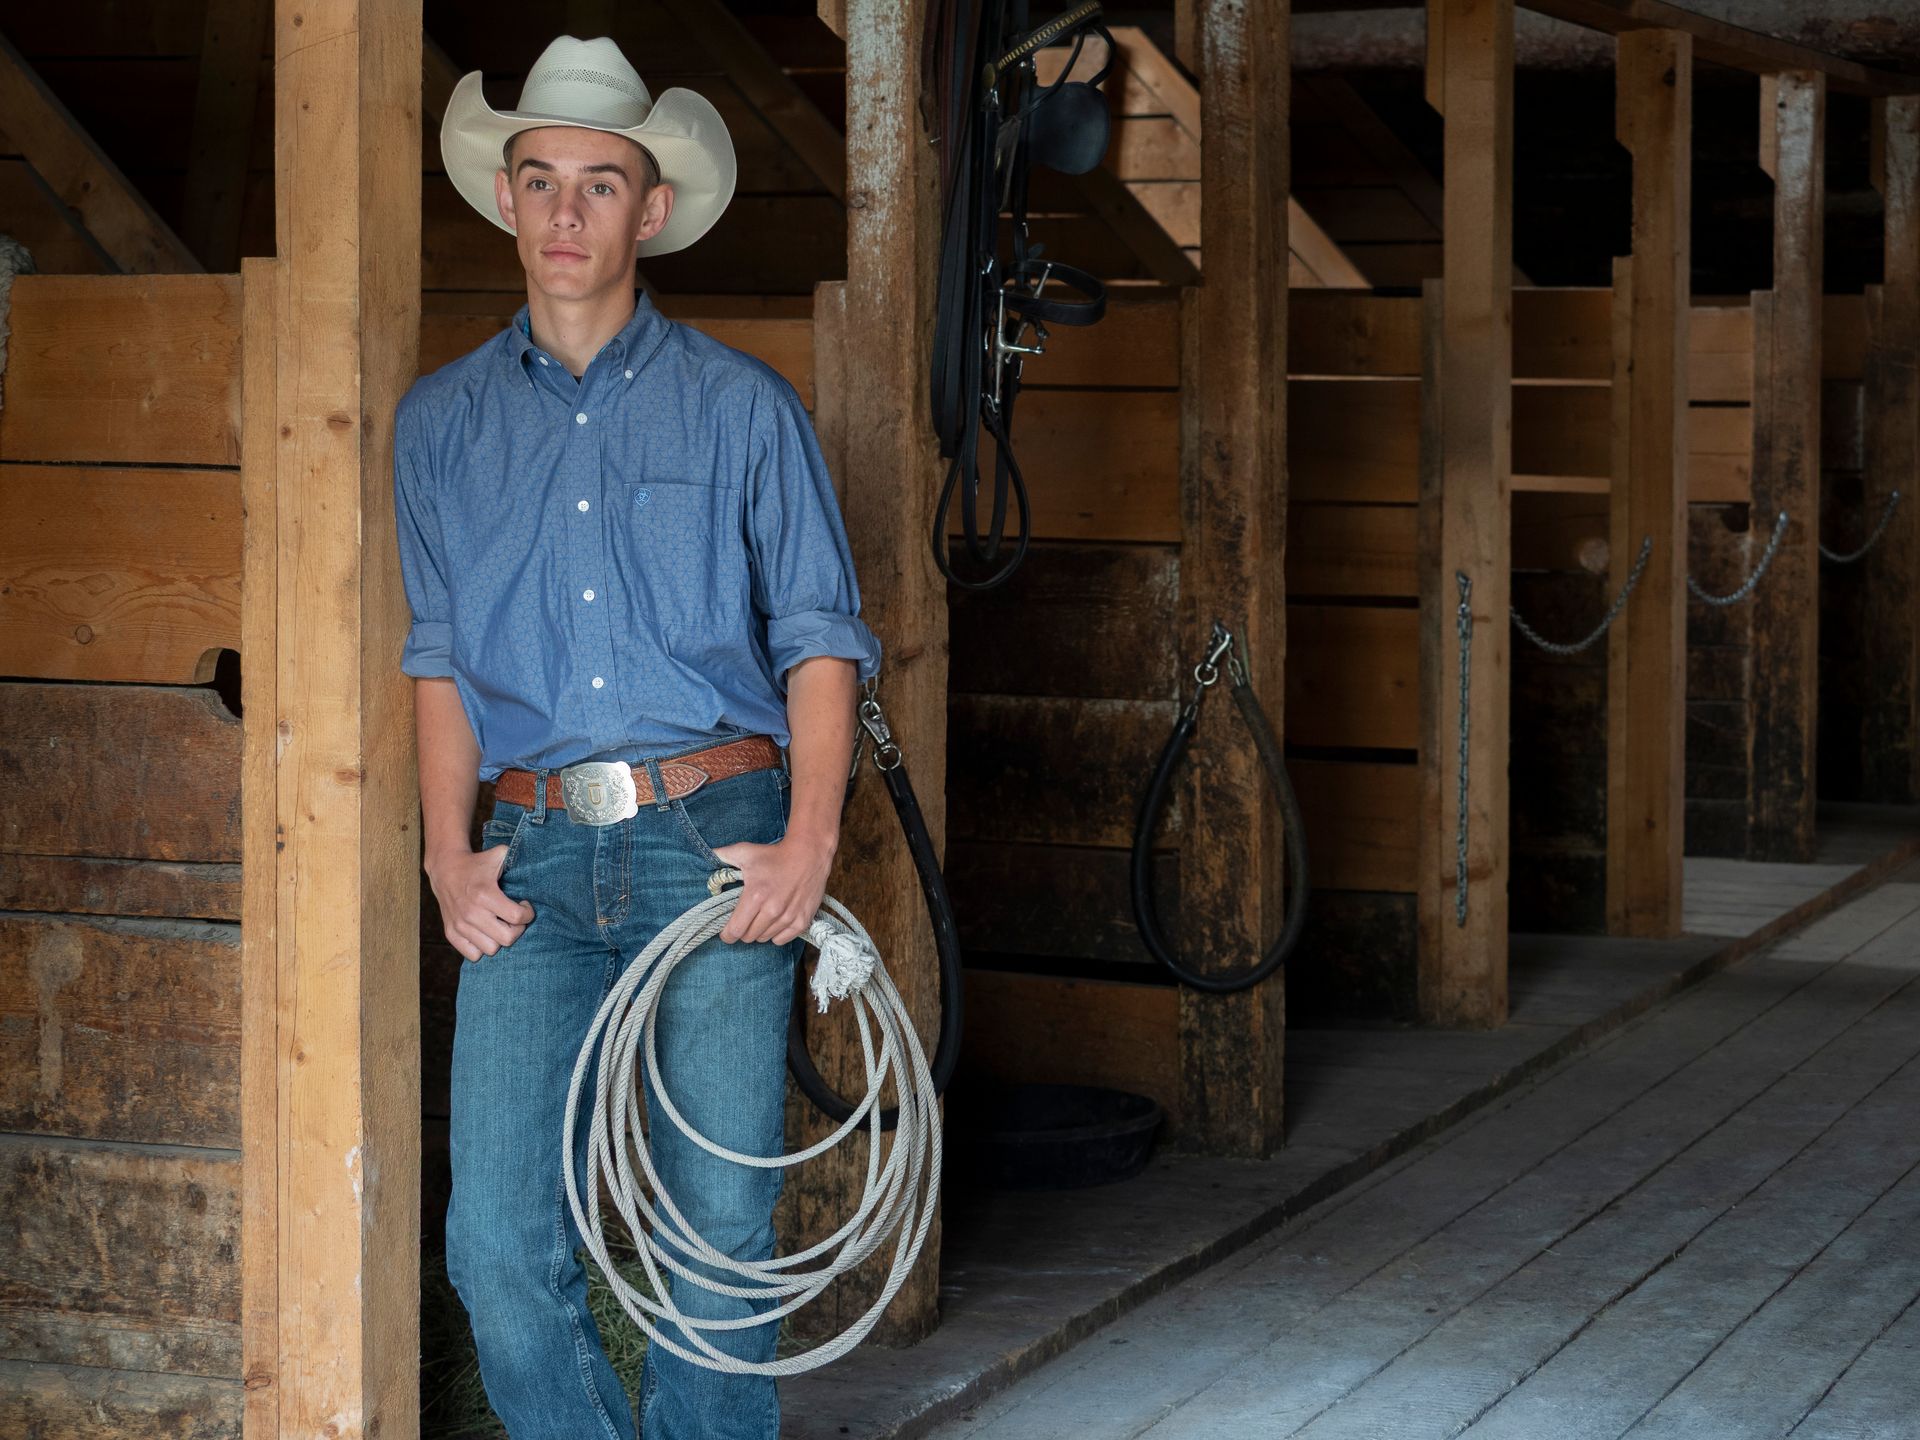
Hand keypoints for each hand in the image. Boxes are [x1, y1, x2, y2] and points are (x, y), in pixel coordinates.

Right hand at [428, 844, 535, 961]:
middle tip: (515, 919)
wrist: (445, 869)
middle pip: (507, 939)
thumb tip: (539, 861)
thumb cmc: (477, 863)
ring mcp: (460, 925)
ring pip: (491, 949)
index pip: (517, 917)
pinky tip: (485, 933)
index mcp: (485, 894)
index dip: (528, 913)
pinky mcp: (450, 933)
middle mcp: (471, 912)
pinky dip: (481, 947)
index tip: (525, 905)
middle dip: (517, 929)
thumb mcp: (499, 854)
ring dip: (499, 939)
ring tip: (500, 926)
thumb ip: (518, 856)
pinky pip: (473, 955)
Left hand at [712, 830, 833, 945]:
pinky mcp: (802, 920)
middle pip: (748, 937)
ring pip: (764, 939)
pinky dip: (776, 934)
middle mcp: (772, 910)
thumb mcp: (746, 852)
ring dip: (760, 931)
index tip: (726, 931)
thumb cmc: (775, 854)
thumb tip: (707, 853)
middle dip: (743, 930)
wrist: (809, 854)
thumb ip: (723, 854)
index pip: (735, 930)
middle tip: (746, 919)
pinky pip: (781, 940)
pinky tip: (776, 921)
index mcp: (755, 896)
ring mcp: (788, 917)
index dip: (727, 934)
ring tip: (762, 917)